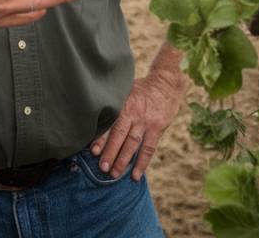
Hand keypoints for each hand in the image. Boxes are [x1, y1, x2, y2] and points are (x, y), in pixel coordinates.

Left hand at [91, 53, 184, 181]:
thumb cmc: (140, 89)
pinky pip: (149, 149)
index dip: (101, 137)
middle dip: (110, 153)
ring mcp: (146, 121)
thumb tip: (95, 120)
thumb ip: (114, 105)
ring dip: (123, 160)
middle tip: (101, 167)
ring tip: (114, 174)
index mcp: (123, 103)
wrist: (166, 83)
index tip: (93, 150)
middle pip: (120, 135)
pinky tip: (136, 175)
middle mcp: (134, 113)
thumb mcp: (125, 90)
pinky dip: (142, 163)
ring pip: (133, 144)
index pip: (110, 123)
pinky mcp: (158, 128)